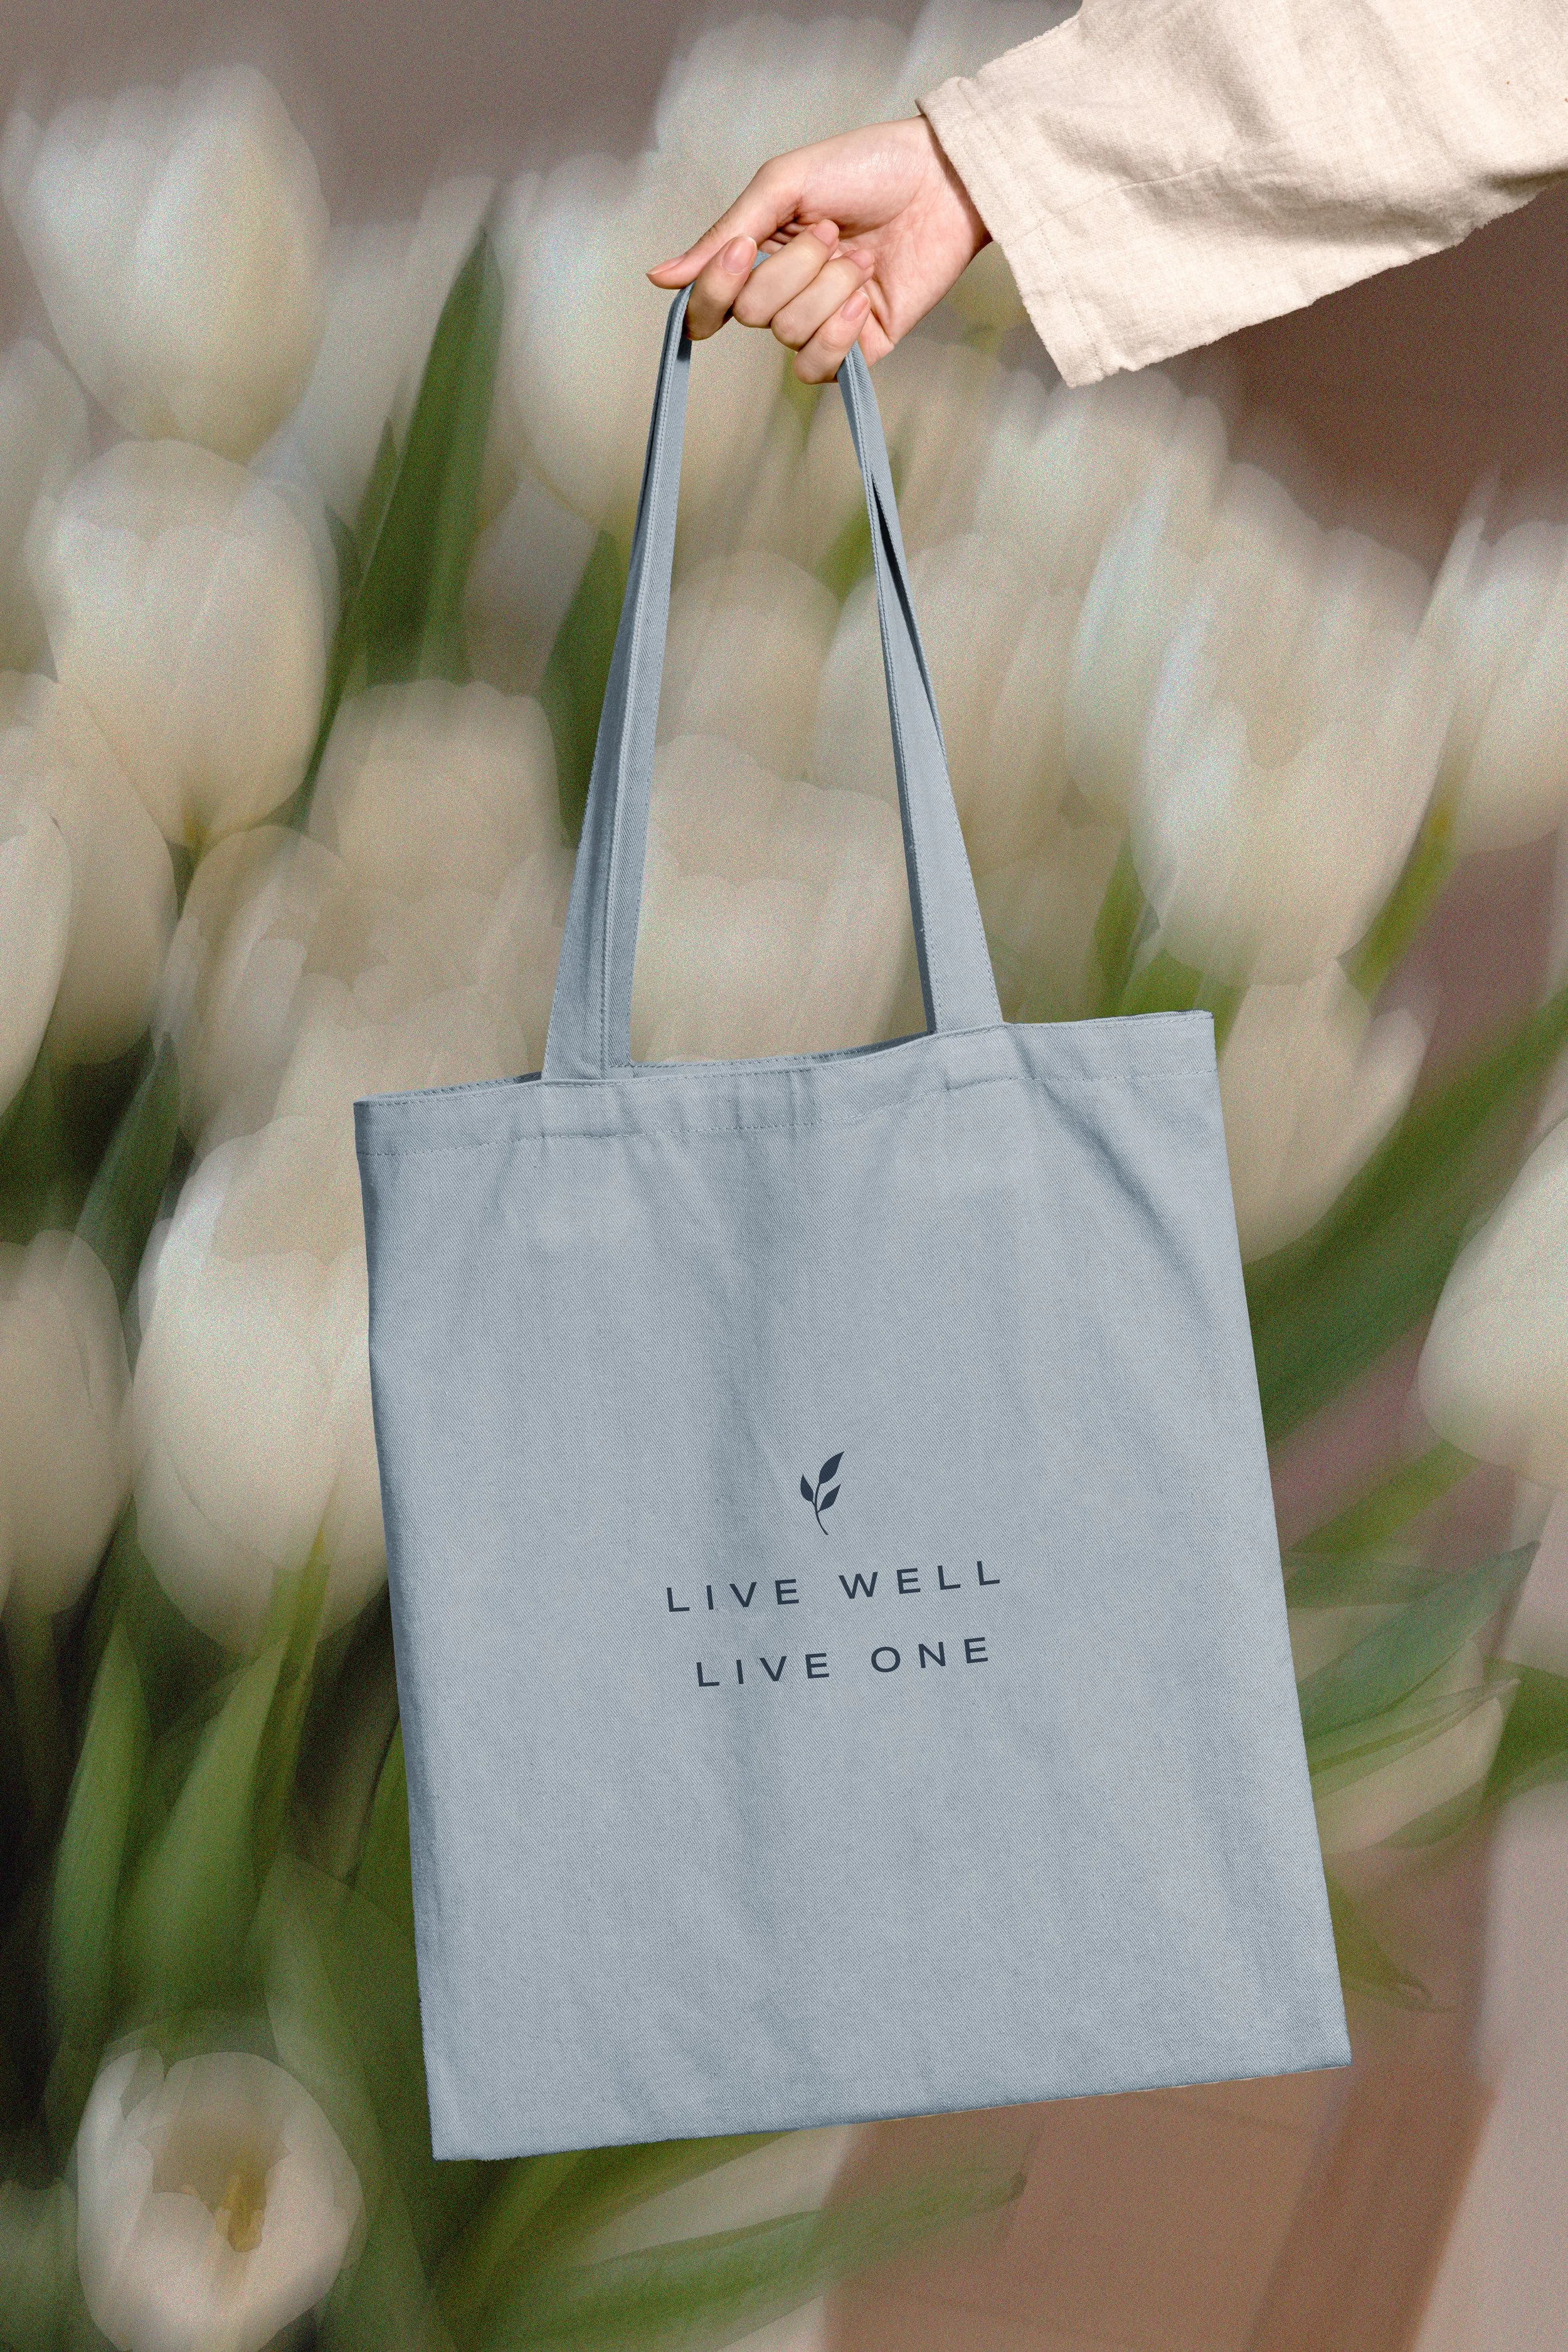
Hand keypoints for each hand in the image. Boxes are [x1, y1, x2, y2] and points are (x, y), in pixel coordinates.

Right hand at [647, 116, 988, 381]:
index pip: (710, 302)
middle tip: (831, 232)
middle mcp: (785, 292)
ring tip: (860, 256)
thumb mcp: (784, 184)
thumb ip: (725, 232)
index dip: (716, 288)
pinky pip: (822, 367)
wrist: (943, 181)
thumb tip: (662, 277)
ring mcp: (822, 322)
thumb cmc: (867, 167)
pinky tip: (864, 298)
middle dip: (791, 270)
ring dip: (827, 288)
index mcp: (760, 252)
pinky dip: (839, 333)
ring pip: (789, 334)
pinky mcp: (860, 347)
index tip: (743, 250)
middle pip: (751, 314)